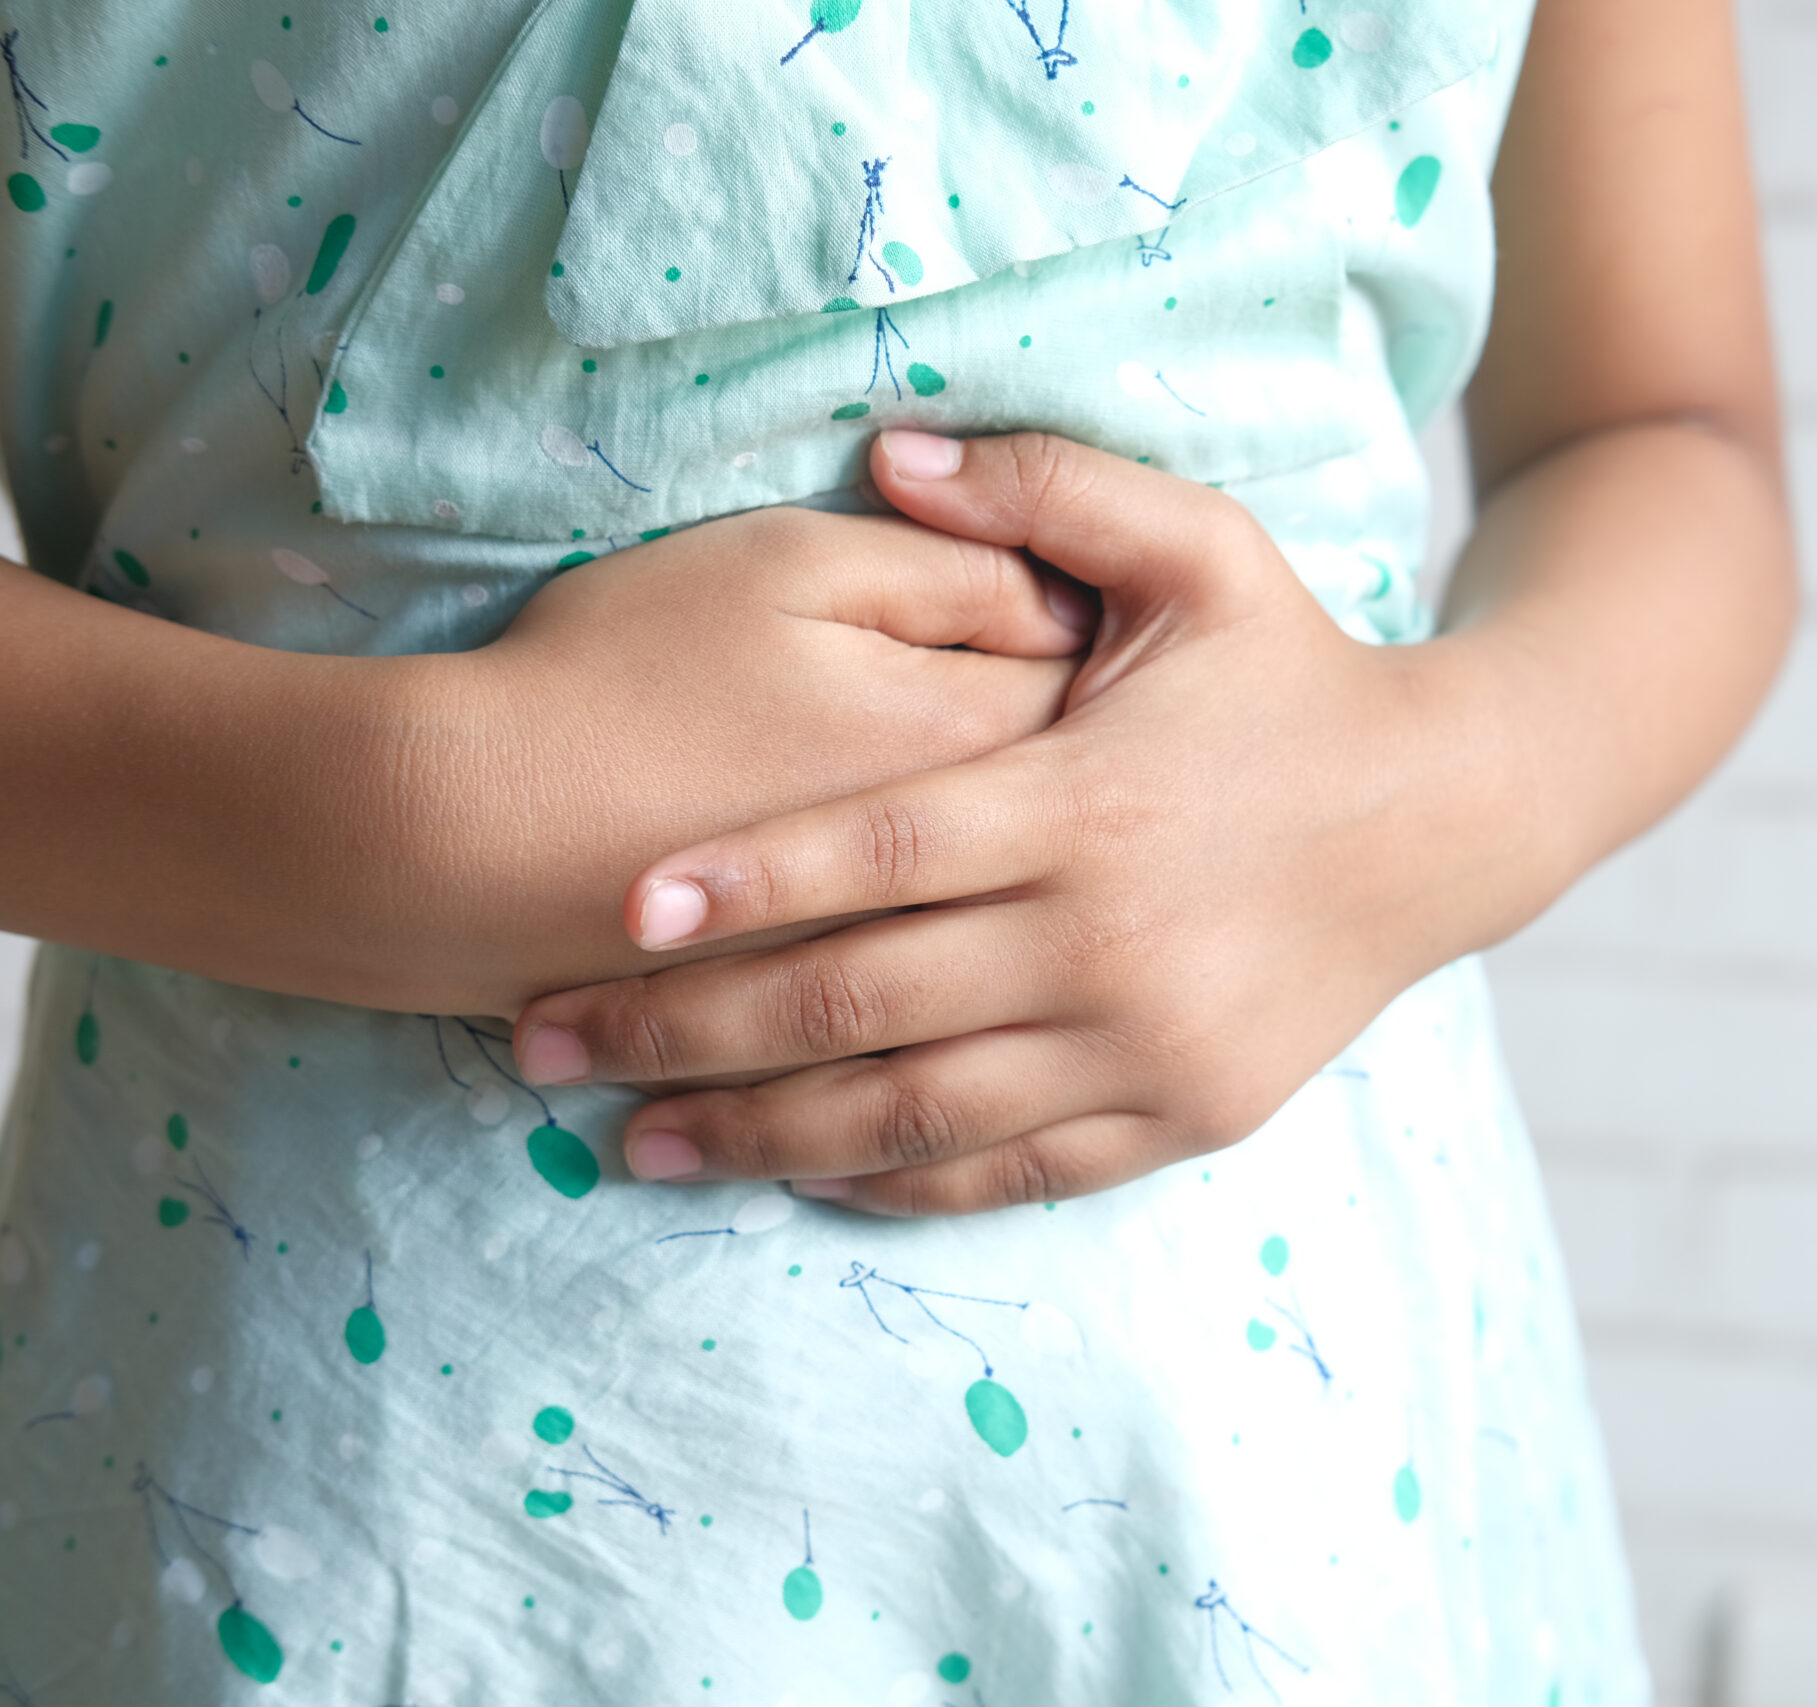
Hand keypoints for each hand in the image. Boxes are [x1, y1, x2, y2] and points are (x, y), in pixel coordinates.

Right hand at [394, 505, 1088, 1014]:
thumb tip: (1063, 594)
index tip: (1093, 621)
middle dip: (1094, 780)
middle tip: (1079, 738)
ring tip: (1030, 857)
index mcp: (977, 739)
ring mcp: (913, 965)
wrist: (464, 838)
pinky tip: (953, 967)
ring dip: (1039, 895)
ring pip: (1026, 938)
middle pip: (1087, 825)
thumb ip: (952, 563)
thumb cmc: (623, 673)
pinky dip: (963, 1001)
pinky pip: (951, 1031)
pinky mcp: (845, 1032)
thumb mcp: (790, 564)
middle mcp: (974, 874)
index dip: (1107, 645)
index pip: (1106, 688)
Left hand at [512, 431, 1546, 1214]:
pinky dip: (893, 1178)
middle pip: (860, 1001)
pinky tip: (794, 1168)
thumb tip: (892, 443)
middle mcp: (1108, 941)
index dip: (744, 882)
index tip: (616, 910)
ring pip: (915, 1112)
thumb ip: (1049, 487)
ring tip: (625, 1141)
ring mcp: (1146, 1045)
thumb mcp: (1205, 550)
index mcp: (1090, 800)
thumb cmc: (1297, 679)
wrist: (1446, 820)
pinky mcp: (1181, 1113)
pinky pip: (1010, 1171)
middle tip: (541, 1042)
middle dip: (685, 1031)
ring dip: (755, 1132)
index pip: (882, 851)